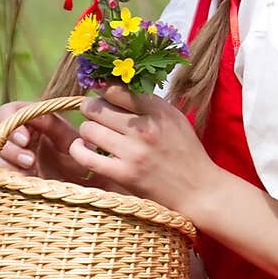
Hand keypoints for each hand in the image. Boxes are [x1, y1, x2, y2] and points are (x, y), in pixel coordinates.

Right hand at [0, 101, 85, 182]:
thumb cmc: (78, 162)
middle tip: (30, 161)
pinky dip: (8, 179)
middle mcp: (15, 138)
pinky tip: (26, 183)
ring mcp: (9, 159)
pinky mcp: (7, 177)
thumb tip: (37, 115)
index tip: (25, 139)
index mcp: (30, 122)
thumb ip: (55, 126)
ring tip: (31, 173)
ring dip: (9, 164)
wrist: (82, 192)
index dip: (12, 121)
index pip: (9, 112)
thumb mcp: (72, 142)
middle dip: (10, 147)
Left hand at [69, 84, 220, 220]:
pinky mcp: (124, 175)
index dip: (103, 91)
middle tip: (96, 115)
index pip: (115, 89)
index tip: (103, 97)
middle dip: (92, 109)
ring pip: (88, 129)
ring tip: (96, 135)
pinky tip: (83, 147)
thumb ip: (147, 103)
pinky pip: (86, 157)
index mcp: (158, 111)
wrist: (198, 190)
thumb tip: (114, 87)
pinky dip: (79, 149)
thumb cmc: (185, 153)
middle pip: (96, 107)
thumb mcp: (174, 118)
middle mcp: (144, 129)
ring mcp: (133, 153)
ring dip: (88, 130)